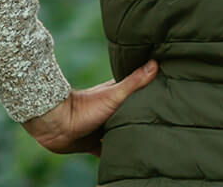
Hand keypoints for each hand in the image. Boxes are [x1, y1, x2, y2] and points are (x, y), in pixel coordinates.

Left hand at [22, 59, 158, 155]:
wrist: (57, 126)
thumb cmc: (85, 107)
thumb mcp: (114, 94)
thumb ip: (134, 82)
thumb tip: (155, 62)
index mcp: (116, 95)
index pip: (137, 91)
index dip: (150, 92)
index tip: (166, 93)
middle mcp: (110, 110)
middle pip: (130, 113)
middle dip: (141, 117)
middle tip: (160, 123)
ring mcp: (101, 126)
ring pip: (119, 131)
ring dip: (128, 135)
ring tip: (147, 143)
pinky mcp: (92, 143)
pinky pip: (106, 150)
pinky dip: (114, 153)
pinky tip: (124, 160)